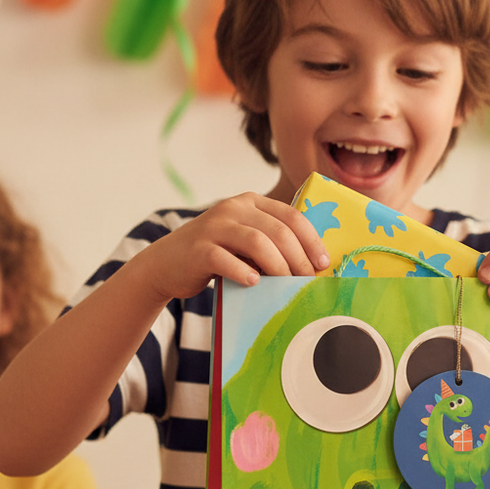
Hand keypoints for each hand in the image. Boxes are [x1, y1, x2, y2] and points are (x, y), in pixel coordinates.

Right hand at [135, 192, 329, 303]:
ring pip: (257, 242)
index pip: (291, 216)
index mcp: (250, 202)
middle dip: (299, 259)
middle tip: (307, 281)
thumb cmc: (216, 256)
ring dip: (278, 267)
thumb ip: (271, 242)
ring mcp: (213, 226)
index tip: (323, 264)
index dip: (311, 241)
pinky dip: (244, 272)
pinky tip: (254, 283)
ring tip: (287, 286)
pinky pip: (226, 259)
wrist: (166, 264)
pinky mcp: (198, 249)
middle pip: (278, 231)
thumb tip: (312, 264)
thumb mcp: (245, 240)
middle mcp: (233, 208)